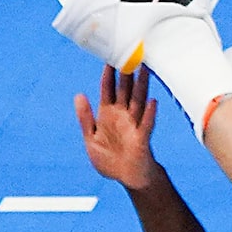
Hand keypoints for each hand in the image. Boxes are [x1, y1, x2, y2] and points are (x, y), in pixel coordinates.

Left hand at [77, 64, 164, 189]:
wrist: (127, 178)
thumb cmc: (110, 159)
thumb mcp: (91, 138)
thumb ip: (85, 117)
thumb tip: (78, 95)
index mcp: (108, 114)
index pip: (108, 90)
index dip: (108, 75)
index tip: (108, 58)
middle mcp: (122, 116)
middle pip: (125, 90)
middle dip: (127, 73)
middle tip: (130, 54)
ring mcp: (133, 125)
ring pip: (138, 101)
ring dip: (141, 86)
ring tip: (145, 70)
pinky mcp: (142, 139)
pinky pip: (146, 124)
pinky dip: (149, 114)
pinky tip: (153, 102)